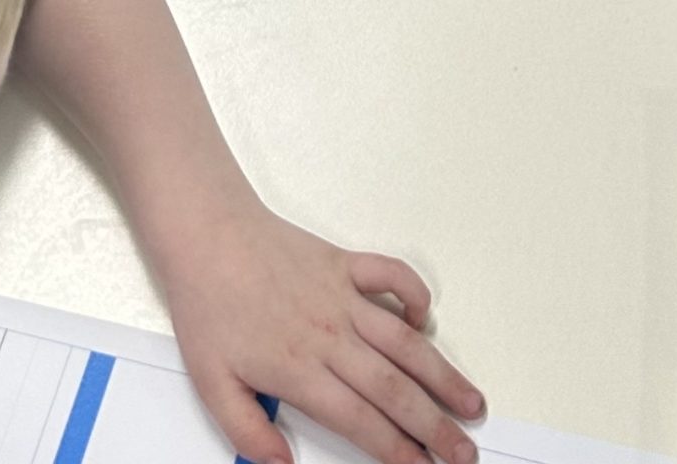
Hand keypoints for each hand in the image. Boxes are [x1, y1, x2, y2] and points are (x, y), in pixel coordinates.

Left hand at [157, 200, 485, 463]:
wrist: (206, 235)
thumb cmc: (208, 305)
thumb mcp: (212, 384)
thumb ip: (248, 431)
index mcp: (300, 369)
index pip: (362, 422)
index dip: (398, 451)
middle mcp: (330, 335)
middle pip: (395, 389)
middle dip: (435, 425)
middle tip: (464, 450)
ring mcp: (341, 296)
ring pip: (405, 340)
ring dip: (442, 373)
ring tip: (470, 399)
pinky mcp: (342, 263)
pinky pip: (390, 274)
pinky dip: (415, 292)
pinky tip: (427, 316)